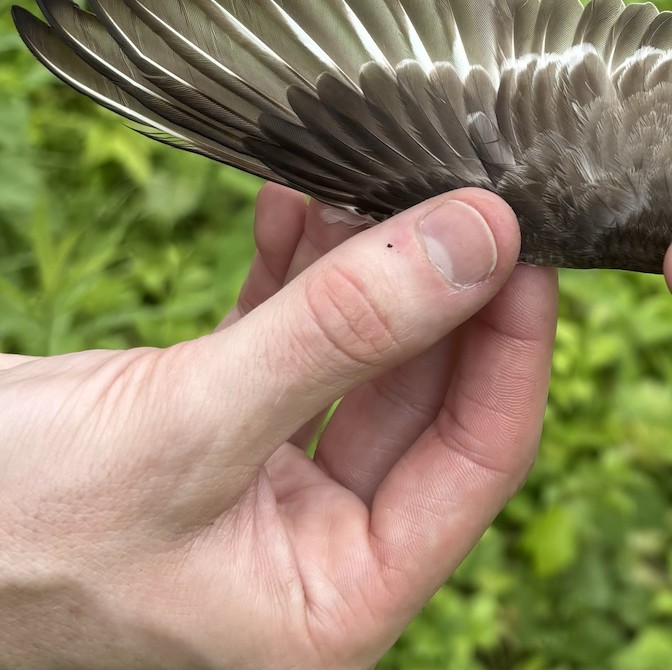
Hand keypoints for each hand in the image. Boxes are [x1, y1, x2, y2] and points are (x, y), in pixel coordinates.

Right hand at [0, 185, 556, 668]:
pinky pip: (287, 335)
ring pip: (360, 355)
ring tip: (379, 171)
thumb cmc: (6, 528)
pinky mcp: (216, 425)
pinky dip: (296, 268)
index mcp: (334, 598)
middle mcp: (314, 548)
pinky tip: (301, 197)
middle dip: (440, 287)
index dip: (513, 342)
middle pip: (426, 395)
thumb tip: (478, 241)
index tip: (521, 238)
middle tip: (459, 185)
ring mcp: (267, 484)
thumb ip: (341, 333)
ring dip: (366, 264)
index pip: (480, 456)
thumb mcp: (188, 428)